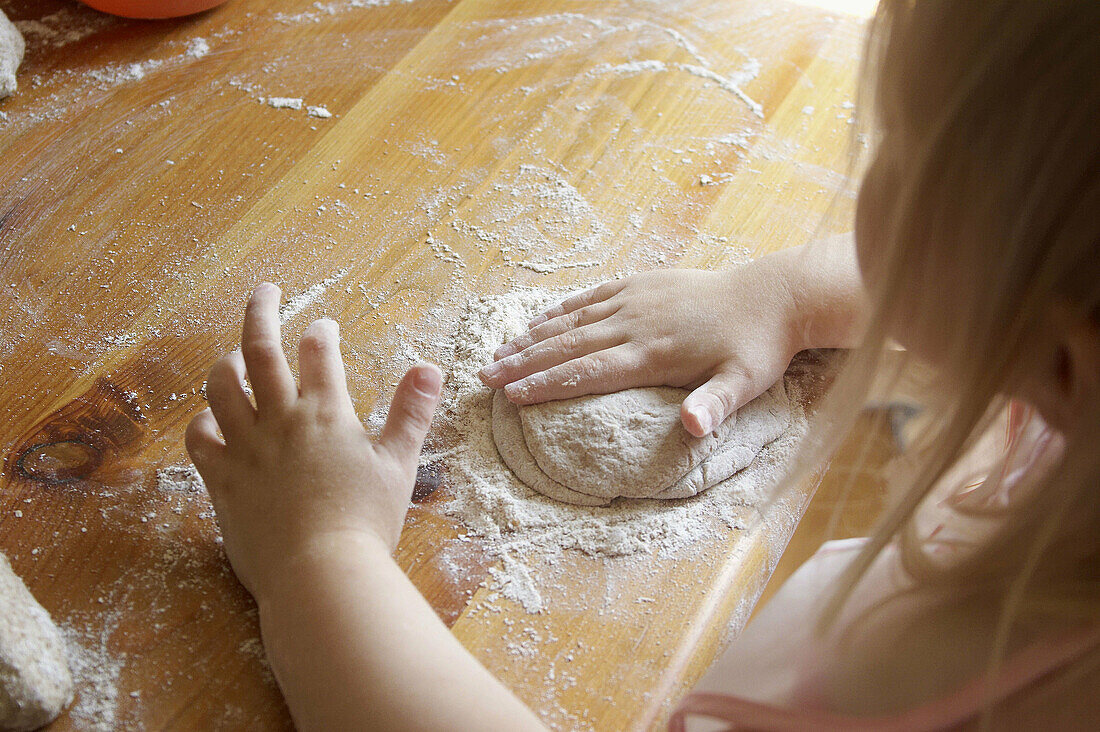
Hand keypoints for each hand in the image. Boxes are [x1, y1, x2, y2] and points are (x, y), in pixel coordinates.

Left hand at [185, 283, 441, 599]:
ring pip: (220, 385)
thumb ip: (411, 412)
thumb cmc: (365, 522)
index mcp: (325, 413)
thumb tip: (430, 367)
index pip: (317, 351)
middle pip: (260, 348)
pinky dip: (202, 420)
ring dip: (227, 361)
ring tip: (236, 354)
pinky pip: (198, 437)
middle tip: (266, 290)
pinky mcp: (220, 479)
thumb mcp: (399, 464)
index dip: (322, 332)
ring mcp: (244, 448)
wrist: (320, 574)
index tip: (325, 327)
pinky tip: (211, 418)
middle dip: (262, 311)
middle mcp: (279, 420)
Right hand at [479, 261, 802, 436]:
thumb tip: (692, 428)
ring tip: (497, 352)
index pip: (588, 371)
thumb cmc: (756, 348)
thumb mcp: (744, 383)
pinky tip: (536, 321)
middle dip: (523, 363)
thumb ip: (715, 406)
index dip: (548, 384)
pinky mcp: (640, 284)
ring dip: (532, 338)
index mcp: (654, 353)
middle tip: (484, 377)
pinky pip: (590, 298)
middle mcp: (636, 324)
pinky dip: (560, 311)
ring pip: (572, 321)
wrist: (772, 294)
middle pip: (568, 346)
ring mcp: (635, 300)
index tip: (512, 396)